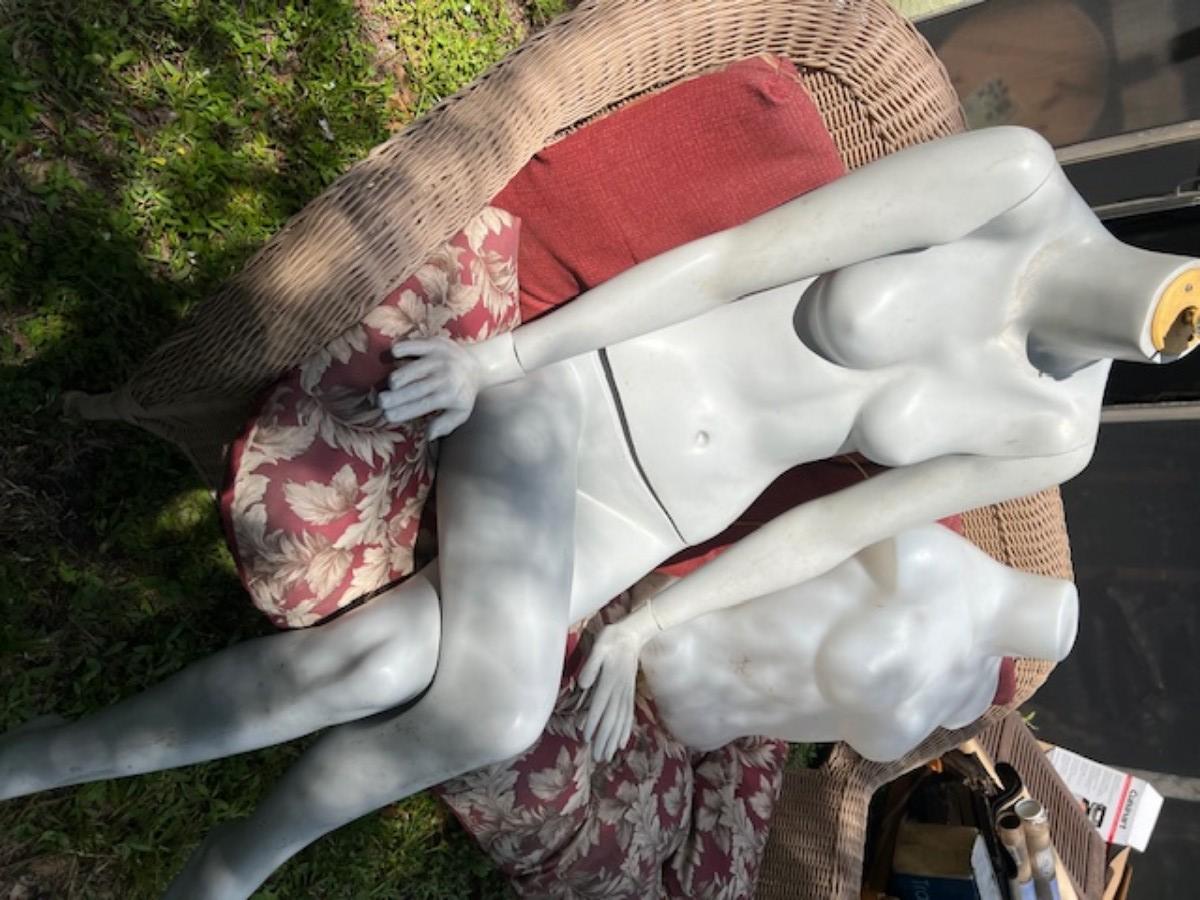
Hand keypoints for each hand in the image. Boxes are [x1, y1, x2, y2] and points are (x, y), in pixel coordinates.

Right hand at [378, 338, 481, 439]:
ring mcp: (439, 359)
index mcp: (449, 395)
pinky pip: (416, 345)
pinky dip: (403, 348)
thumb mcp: (460, 413)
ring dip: (397, 377)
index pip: (422, 405)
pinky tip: (393, 354)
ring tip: (389, 385)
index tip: (387, 415)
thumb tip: (428, 435)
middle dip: (395, 397)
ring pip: (412, 369)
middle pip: (414, 389)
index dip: (403, 411)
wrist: (477, 365)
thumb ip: (445, 425)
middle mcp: (444, 377)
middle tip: (379, 402)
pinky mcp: (435, 344)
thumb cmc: (463, 393)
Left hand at [578, 606, 657, 762]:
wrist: (633, 635)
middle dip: (604, 739)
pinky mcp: (629, 693)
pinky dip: (625, 730)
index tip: (586, 739)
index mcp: (609, 681)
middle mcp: (619, 691)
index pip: (600, 706)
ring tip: (608, 755)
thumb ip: (591, 666)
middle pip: (611, 719)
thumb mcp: (598, 647)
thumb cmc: (612, 639)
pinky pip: (629, 715)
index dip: (593, 723)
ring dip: (614, 739)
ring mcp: (626, 693)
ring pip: (620, 721)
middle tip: (598, 757)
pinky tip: (623, 742)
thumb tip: (583, 685)